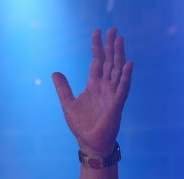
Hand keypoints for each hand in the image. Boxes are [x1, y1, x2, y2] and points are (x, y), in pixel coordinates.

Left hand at [52, 28, 133, 156]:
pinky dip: (126, 76)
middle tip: (113, 29)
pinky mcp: (116, 105)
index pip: (97, 61)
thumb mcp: (68, 103)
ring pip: (118, 71)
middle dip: (111, 46)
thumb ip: (63, 88)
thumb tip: (55, 72)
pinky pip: (123, 88)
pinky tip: (128, 64)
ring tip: (120, 40)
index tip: (97, 32)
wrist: (89, 143)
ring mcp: (112, 94)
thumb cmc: (81, 125)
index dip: (97, 47)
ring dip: (119, 55)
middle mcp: (105, 87)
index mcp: (94, 85)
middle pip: (110, 61)